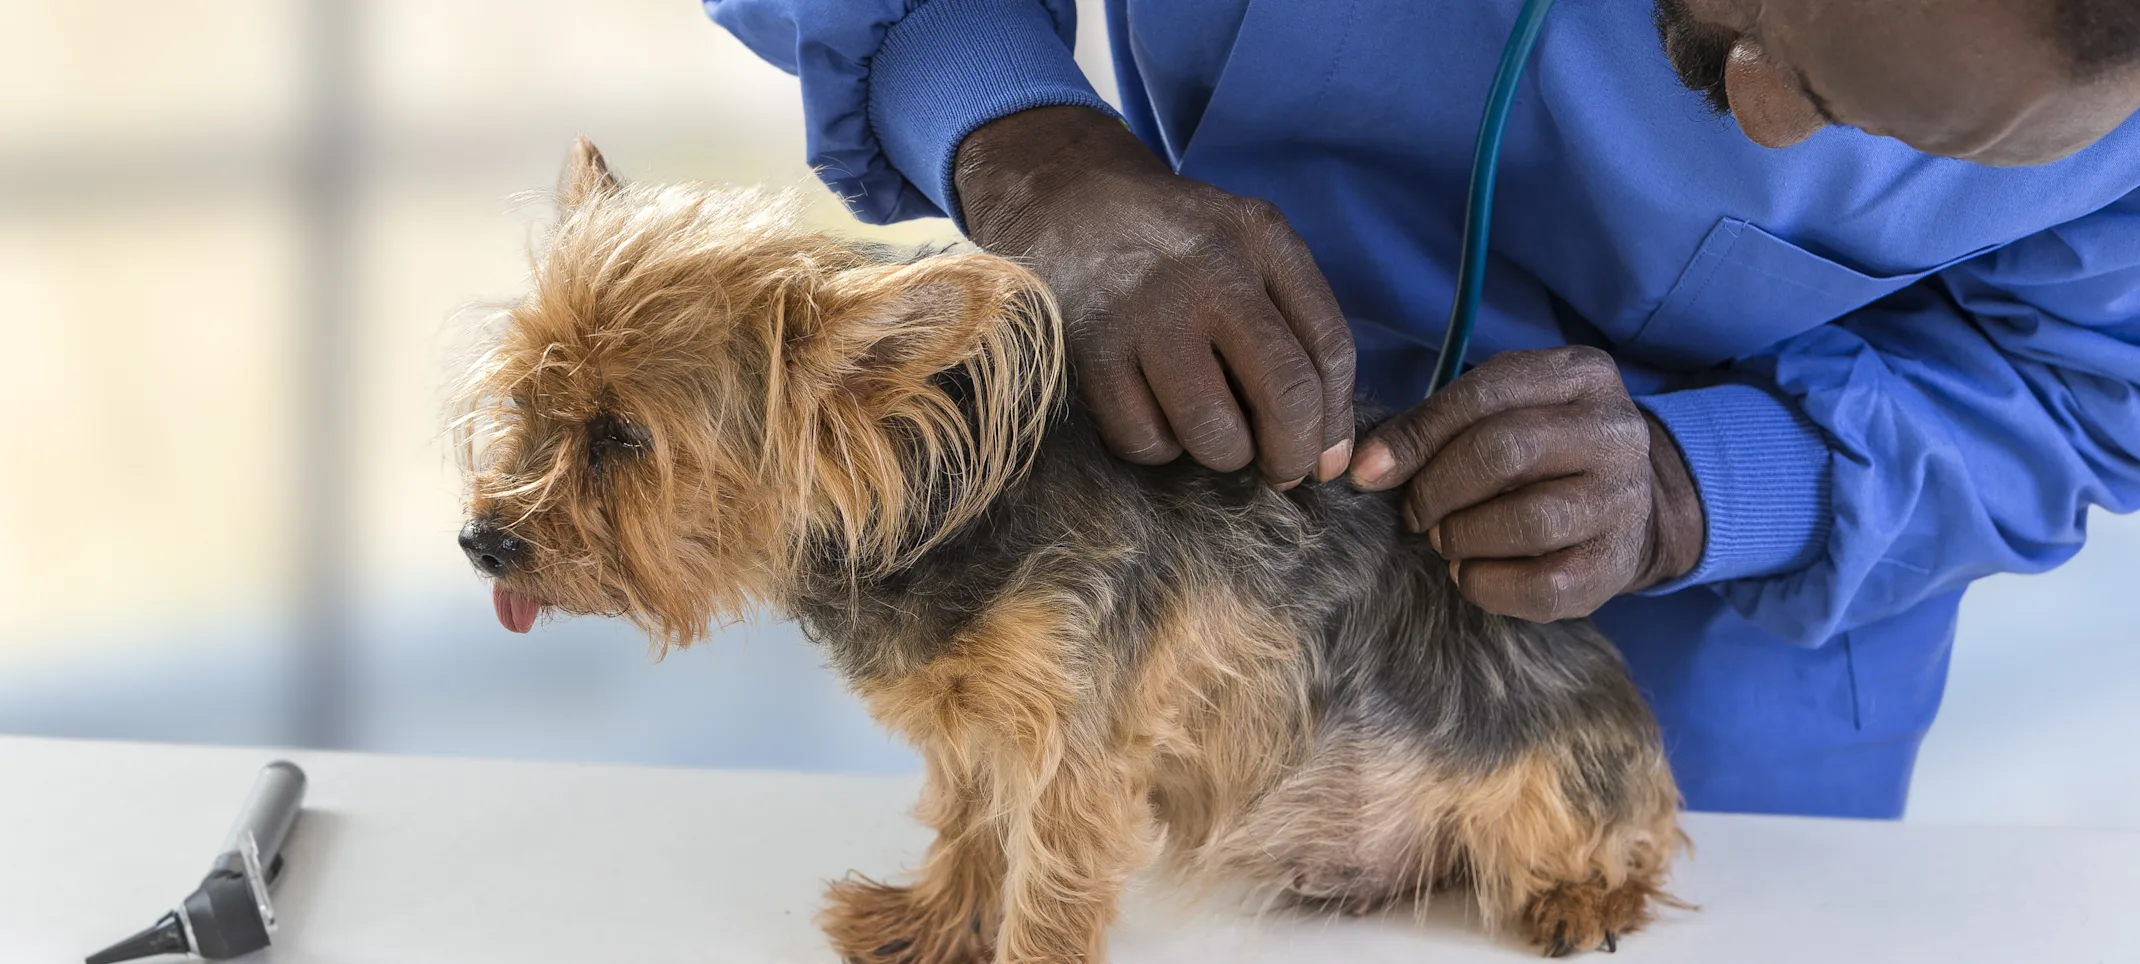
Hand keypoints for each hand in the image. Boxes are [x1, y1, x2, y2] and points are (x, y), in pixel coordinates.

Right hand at [954, 107, 1356, 485]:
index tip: (1324, 458)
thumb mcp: (1244, 243)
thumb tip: (1325, 442)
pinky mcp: (1092, 347)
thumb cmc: (1173, 240)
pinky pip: (1143, 438)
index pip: (1329, 348)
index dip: (1335, 421)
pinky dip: (1158, 448)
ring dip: (1222, 454)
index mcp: (1261, 239)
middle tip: (1280, 471)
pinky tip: (1157, 419)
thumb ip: (1292, 318)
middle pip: (1285, 392)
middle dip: (1291, 453)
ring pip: (1213, 430)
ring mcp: (1147, 310)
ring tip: (1213, 438)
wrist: (1065, 195)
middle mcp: (1210, 270)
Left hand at [1347, 346, 1705, 621]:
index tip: (1368, 472)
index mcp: (1581, 374)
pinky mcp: (1617, 564)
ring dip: (1463, 536)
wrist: (1636, 506)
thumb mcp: (1503, 413)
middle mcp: (1615, 431)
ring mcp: (1624, 499)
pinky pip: (1541, 585)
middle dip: (1438, 488)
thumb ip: (1439, 425)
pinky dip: (1486, 584)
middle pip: (1504, 452)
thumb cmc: (1545, 454)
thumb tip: (1366, 465)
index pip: (1483, 395)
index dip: (1416, 436)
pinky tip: (1470, 572)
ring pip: (1527, 520)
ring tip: (1446, 539)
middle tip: (1416, 513)